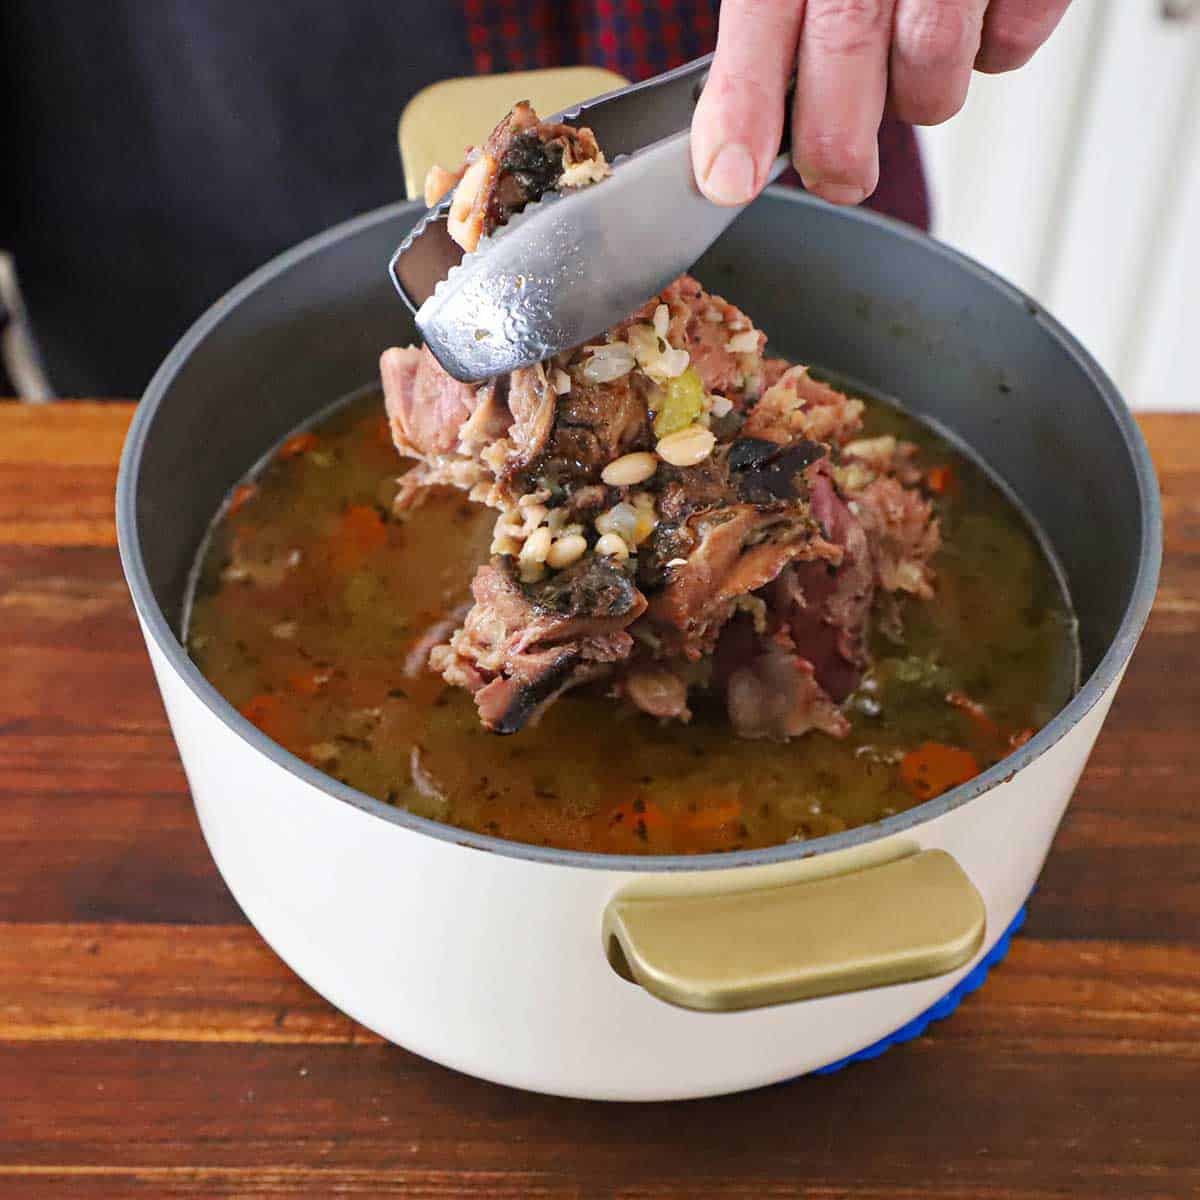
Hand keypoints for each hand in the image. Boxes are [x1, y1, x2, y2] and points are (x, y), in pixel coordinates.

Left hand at [691, 0, 1071, 205]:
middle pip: (846, 44)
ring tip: (913, 52)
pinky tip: (976, 13)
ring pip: (933, 65)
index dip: (744, 105)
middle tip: (837, 174)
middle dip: (834, 143)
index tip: (730, 177)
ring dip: (921, 92)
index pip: (763, 14)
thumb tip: (731, 142)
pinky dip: (991, 49)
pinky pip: (1008, 46)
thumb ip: (770, 28)